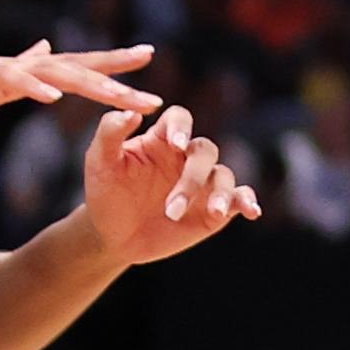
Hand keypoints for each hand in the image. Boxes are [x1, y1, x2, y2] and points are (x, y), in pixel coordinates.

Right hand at [0, 45, 156, 179]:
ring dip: (87, 82)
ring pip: (48, 72)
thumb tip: (43, 50)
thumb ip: (21, 79)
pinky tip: (56, 99)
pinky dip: (31, 89)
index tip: (147, 57)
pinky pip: (7, 84)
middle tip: (150, 60)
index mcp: (22, 78)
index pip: (74, 67)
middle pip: (71, 64)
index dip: (109, 62)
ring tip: (121, 94)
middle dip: (112, 65)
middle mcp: (12, 70)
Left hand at [81, 102, 259, 260]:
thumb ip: (110, 132)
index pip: (180, 119)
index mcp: (161, 139)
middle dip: (193, 177)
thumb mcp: (98, 162)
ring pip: (224, 175)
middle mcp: (186, 157)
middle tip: (171, 208)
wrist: (114, 237)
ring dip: (221, 194)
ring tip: (213, 212)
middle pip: (205, 150)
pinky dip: (248, 202)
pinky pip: (239, 199)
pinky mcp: (216, 209)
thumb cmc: (105, 193)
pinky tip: (251, 211)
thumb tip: (133, 112)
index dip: (182, 128)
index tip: (176, 144)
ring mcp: (204, 183)